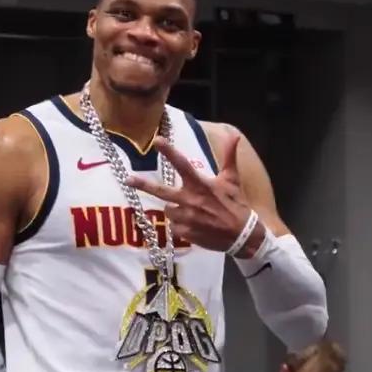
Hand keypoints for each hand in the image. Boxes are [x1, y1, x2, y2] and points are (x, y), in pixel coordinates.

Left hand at [126, 133, 262, 253]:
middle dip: (143, 185)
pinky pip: (174, 227)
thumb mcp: (233, 179)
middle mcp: (190, 200)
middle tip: (128, 179)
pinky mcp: (185, 233)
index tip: (156, 140)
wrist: (243, 236)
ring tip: (191, 211)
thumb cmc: (236, 204)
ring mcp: (186, 217)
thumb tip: (234, 135)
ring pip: (168, 210)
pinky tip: (193, 225)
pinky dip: (180, 225)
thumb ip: (229, 156)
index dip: (168, 151)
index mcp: (200, 184)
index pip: (182, 164)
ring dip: (175, 208)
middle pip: (161, 191)